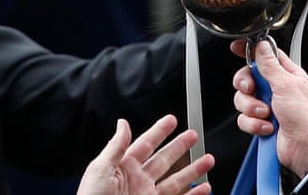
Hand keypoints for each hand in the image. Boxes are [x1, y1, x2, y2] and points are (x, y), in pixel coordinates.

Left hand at [77, 115, 213, 194]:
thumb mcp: (99, 170)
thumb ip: (115, 147)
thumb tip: (123, 124)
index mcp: (123, 167)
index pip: (145, 144)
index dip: (159, 131)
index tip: (171, 120)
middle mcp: (138, 180)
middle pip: (164, 159)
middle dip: (180, 147)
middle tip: (193, 135)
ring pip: (176, 180)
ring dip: (193, 170)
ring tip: (208, 159)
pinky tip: (203, 188)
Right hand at [230, 40, 307, 178]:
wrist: (304, 149)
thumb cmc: (305, 118)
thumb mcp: (286, 85)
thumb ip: (270, 66)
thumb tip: (261, 46)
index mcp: (286, 75)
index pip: (265, 56)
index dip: (250, 51)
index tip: (236, 48)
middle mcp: (276, 89)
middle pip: (248, 77)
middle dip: (246, 85)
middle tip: (251, 89)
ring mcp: (267, 106)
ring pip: (243, 99)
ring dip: (252, 108)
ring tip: (266, 114)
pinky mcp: (260, 122)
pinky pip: (244, 119)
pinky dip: (254, 124)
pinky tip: (267, 127)